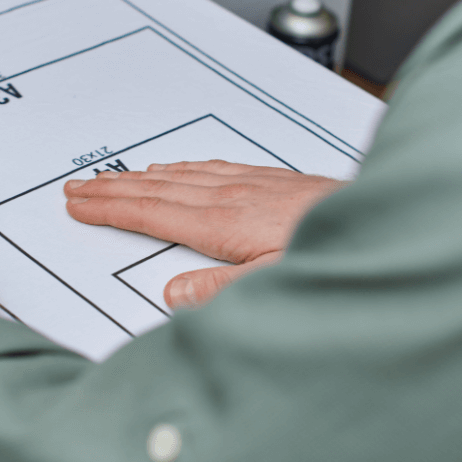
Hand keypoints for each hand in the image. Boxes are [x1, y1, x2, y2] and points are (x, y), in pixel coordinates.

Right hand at [65, 160, 346, 308]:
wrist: (383, 221)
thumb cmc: (333, 252)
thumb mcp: (276, 283)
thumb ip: (221, 291)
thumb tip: (174, 294)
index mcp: (223, 223)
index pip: (150, 213)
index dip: (109, 208)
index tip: (79, 203)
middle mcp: (230, 197)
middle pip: (155, 189)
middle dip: (112, 187)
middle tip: (78, 185)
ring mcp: (248, 184)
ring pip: (179, 175)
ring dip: (140, 176)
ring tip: (113, 175)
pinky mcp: (267, 180)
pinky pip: (208, 166)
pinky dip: (180, 167)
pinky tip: (177, 167)